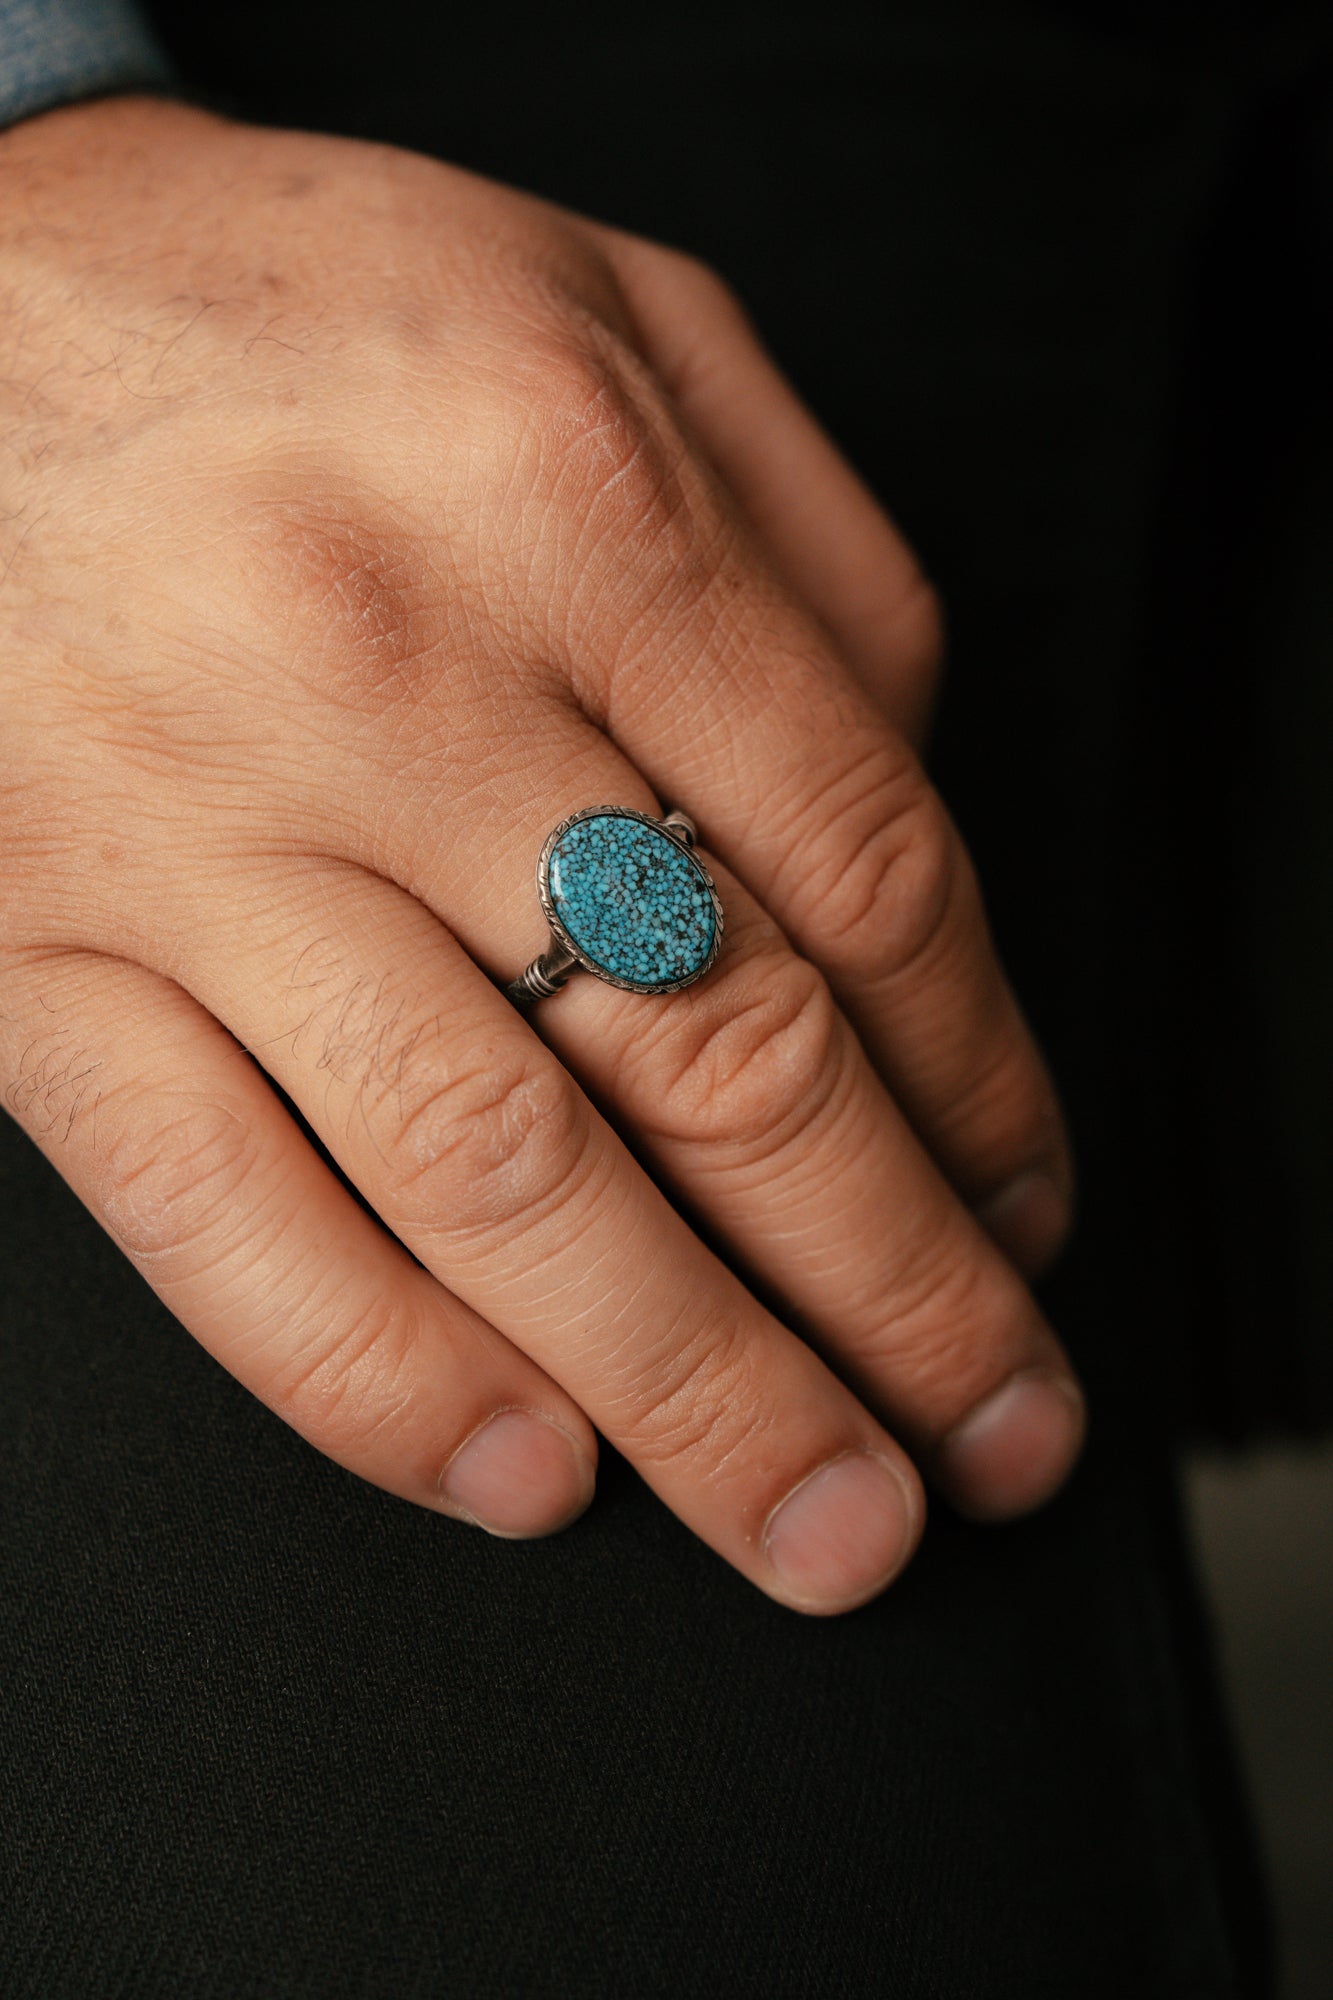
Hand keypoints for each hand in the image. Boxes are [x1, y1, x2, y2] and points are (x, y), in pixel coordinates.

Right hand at [0, 96, 1080, 1613]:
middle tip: (991, 1435)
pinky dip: (380, 1374)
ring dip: (692, 1388)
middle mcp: (394, 679)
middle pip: (718, 1057)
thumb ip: (807, 554)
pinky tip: (523, 1472)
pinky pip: (215, 1211)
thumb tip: (905, 825)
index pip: (861, 871)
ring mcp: (197, 837)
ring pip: (496, 1177)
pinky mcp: (31, 954)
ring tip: (818, 1517)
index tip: (1022, 1202)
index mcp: (574, 501)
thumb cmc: (284, 312)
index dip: (977, 1080)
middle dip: (895, 1289)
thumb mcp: (607, 317)